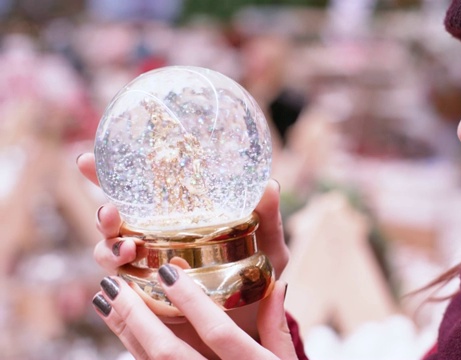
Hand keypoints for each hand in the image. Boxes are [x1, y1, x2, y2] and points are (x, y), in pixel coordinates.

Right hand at [77, 152, 292, 356]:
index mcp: (179, 221)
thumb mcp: (269, 250)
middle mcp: (155, 241)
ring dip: (109, 248)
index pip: (140, 193)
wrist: (256, 329)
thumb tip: (269, 186)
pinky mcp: (146, 301)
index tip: (87, 160)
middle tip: (111, 212)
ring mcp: (147, 271)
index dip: (109, 175)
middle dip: (103, 212)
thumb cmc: (260, 283)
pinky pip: (119, 292)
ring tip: (127, 250)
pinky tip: (124, 282)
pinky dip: (115, 284)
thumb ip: (268, 221)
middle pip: (116, 221)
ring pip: (110, 253)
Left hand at [92, 268, 296, 358]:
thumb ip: (277, 328)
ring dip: (124, 332)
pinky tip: (121, 329)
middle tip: (115, 282)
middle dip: (137, 316)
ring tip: (105, 301)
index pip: (218, 332)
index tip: (169, 270)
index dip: (191, 301)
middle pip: (168, 352)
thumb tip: (276, 285)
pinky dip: (132, 350)